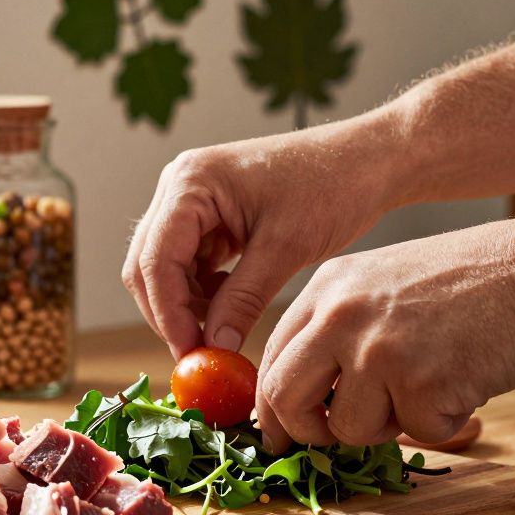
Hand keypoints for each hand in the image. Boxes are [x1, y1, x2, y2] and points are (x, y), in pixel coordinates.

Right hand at [122, 115, 402, 359]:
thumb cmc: (332, 185)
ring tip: (226, 326)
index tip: (191, 353)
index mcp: (191, 182)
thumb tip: (214, 346)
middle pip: (148, 265)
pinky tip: (233, 302)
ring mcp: (189, 201)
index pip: (156, 260)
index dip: (168, 313)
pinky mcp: (207, 217)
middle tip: (202, 354)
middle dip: (171, 313)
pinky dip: (203, 292)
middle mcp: (178, 187)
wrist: (366, 160)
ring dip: (187, 305)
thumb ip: (243, 298)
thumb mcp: (286, 248)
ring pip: (164, 269)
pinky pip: (187, 264)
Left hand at [255, 218, 514, 452]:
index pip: (271, 359)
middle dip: (304, 432)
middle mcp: (340, 316)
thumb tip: (299, 399)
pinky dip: (444, 421)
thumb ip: (337, 329)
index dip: (272, 407)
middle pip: (284, 398)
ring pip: (348, 429)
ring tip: (429, 382)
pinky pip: (416, 434)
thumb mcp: (383, 283)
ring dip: (387, 427)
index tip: (280, 432)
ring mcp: (378, 350)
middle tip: (329, 440)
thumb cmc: (473, 281)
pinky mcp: (422, 384)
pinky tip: (467, 378)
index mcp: (326, 288)